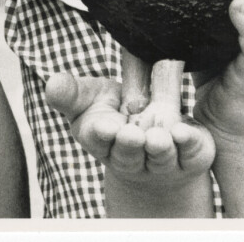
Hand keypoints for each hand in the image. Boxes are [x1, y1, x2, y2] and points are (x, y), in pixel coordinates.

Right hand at [45, 72, 214, 189]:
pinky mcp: (191, 156)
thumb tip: (52, 82)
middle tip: (131, 135)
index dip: (102, 134)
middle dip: (129, 146)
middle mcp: (131, 156)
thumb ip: (71, 93)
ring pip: (159, 156)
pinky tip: (184, 132)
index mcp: (102, 139)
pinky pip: (190, 152)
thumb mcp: (90, 100)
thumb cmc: (115, 116)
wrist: (152, 136)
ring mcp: (162, 160)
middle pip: (128, 154)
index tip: (106, 126)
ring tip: (157, 137)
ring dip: (158, 147)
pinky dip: (188, 143)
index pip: (98, 139)